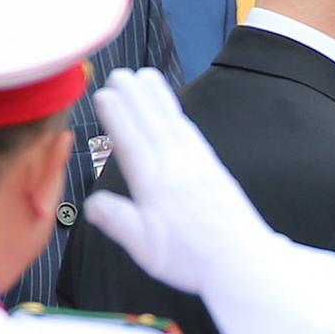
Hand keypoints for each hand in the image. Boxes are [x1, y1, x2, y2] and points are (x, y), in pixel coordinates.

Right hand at [83, 68, 276, 294]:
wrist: (242, 261)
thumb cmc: (190, 259)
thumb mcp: (146, 248)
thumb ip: (118, 221)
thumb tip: (92, 202)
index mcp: (155, 185)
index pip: (131, 143)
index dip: (117, 117)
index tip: (104, 93)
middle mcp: (177, 169)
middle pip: (151, 125)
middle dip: (134, 97)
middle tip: (120, 72)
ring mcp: (198, 166)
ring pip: (173, 124)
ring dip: (158, 99)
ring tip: (146, 77)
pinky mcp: (214, 171)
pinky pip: (192, 135)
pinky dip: (180, 117)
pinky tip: (176, 112)